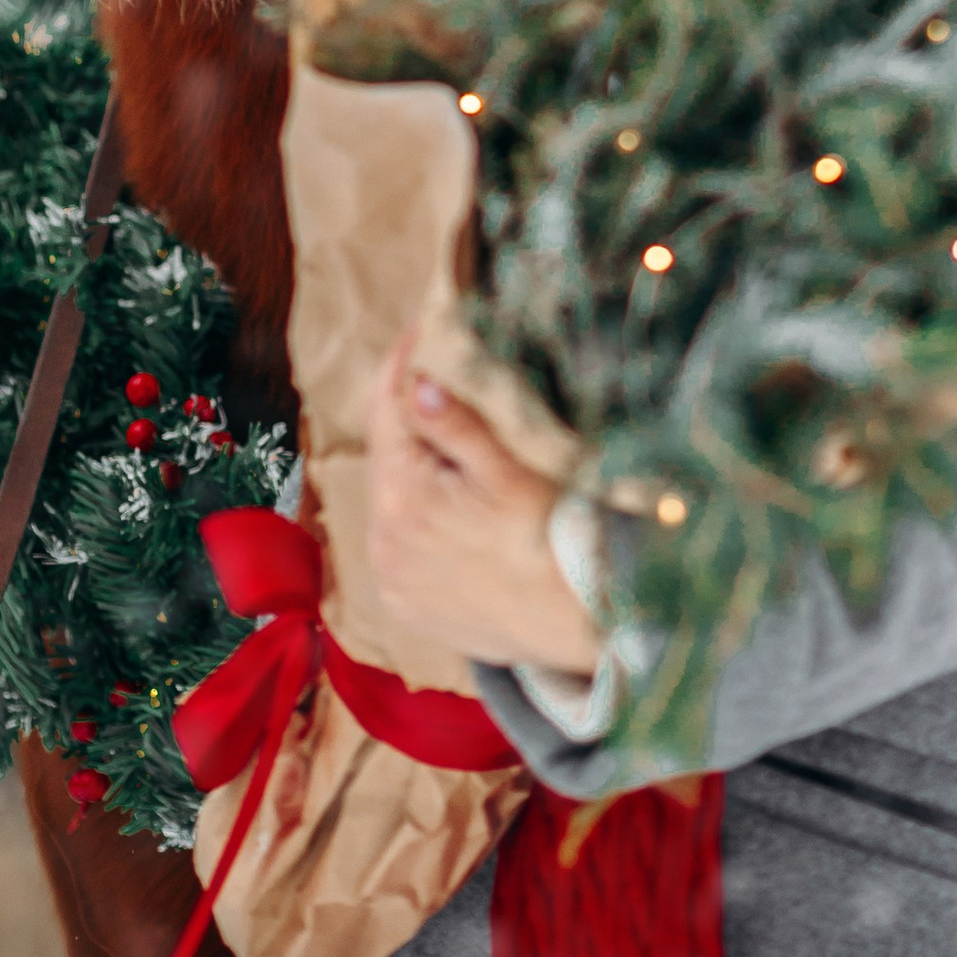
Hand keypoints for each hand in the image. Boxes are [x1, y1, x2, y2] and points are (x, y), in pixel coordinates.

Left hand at [364, 329, 597, 676]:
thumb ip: (458, 426)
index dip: (401, 363)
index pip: (384, 409)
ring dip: (414, 472)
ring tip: (454, 450)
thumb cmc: (552, 540)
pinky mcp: (403, 604)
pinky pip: (399, 545)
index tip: (421, 330)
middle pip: (386, 455)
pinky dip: (416, 521)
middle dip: (410, 417)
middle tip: (443, 379)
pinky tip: (454, 512)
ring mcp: (390, 577)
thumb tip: (420, 382)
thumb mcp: (511, 472)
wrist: (574, 626)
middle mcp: (382, 540)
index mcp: (402, 496)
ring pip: (391, 500)